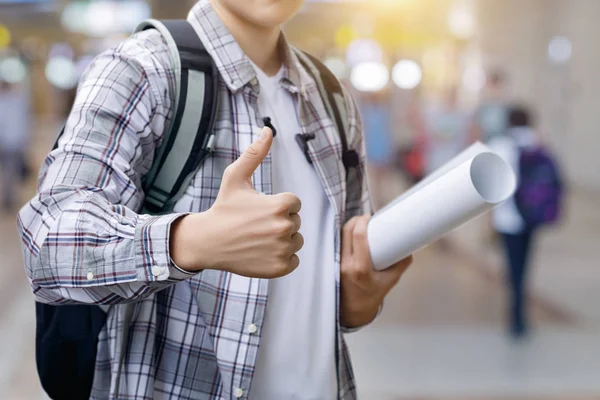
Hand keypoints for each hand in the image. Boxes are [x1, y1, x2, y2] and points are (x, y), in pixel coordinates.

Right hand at [170, 128, 303, 277]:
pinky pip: (294, 260)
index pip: (293, 203)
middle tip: (255, 225)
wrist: (208, 242)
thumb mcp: (236, 177)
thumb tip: (268, 129)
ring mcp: (283, 250)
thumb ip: (255, 154)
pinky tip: (262, 252)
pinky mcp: (280, 268)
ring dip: (282, 241)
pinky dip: (282, 258)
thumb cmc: (224, 207)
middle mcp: (285, 228)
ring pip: (296, 241)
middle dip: (279, 222)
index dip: (277, 205)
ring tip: (258, 238)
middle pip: (295, 223)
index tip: (258, 210)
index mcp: (281, 205)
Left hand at [340, 215, 412, 327]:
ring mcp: (336, 264)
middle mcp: (345, 264)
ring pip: (339, 236)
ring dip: (349, 226)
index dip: (362, 222)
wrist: (353, 310)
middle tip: (366, 218)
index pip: (358, 237)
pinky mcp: (332, 263)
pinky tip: (350, 233)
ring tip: (360, 223)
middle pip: (346, 232)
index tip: (369, 217)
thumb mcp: (390, 281)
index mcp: (360, 269)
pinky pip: (336, 243)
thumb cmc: (372, 296)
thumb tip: (410, 247)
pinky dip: (344, 236)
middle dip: (356, 220)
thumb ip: (401, 263)